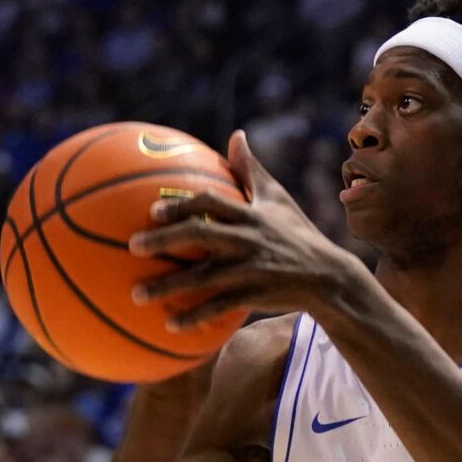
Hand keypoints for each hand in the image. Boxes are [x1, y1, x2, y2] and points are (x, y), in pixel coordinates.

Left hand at [127, 131, 371, 326]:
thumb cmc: (298, 233)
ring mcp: (251, 269)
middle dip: (164, 241)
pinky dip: (195, 316)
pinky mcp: (256, 295)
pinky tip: (170, 327)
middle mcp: (248, 239)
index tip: (152, 211)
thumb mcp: (277, 198)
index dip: (180, 205)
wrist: (329, 277)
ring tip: (137, 294)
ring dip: (168, 287)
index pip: (210, 202)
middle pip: (199, 236)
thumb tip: (235, 135)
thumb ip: (251, 170)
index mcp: (250, 214)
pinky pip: (219, 307)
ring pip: (203, 278)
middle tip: (133, 246)